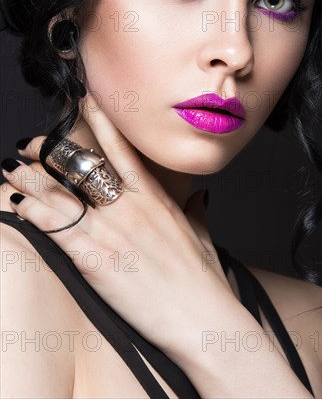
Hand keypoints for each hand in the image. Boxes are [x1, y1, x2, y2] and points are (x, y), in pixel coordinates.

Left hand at [2, 93, 236, 357]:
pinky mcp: (94, 259)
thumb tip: (201, 196)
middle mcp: (129, 207)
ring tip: (10, 168)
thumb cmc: (203, 281)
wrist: (201, 318)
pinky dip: (31, 213)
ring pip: (59, 194)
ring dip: (29, 178)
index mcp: (155, 199)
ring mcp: (110, 231)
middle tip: (28, 145)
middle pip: (80, 167)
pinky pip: (54, 228)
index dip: (99, 122)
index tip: (83, 102)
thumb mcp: (202, 237)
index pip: (121, 150)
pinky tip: (15, 203)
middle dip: (48, 152)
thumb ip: (196, 210)